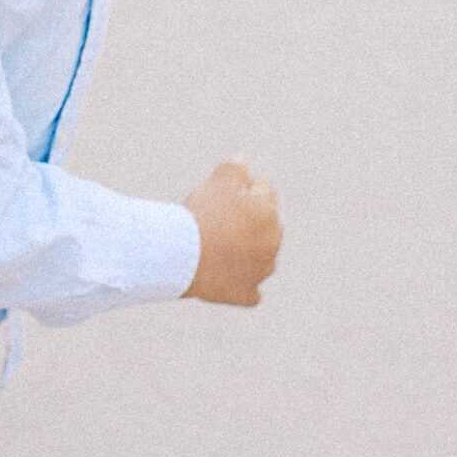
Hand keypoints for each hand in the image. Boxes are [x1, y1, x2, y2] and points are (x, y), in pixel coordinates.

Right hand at [182, 156, 282, 306]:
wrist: (183, 254)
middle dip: (246, 220)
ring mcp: (260, 271)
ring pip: (260, 258)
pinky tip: (227, 277)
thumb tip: (243, 163)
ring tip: (217, 246)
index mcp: (270, 213)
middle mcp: (272, 243)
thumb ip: (235, 167)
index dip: (239, 188)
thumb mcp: (219, 179)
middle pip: (262, 225)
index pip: (262, 190)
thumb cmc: (202, 213)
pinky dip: (241, 284)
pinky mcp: (245, 294)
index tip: (218, 192)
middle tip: (215, 217)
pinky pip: (250, 291)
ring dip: (246, 252)